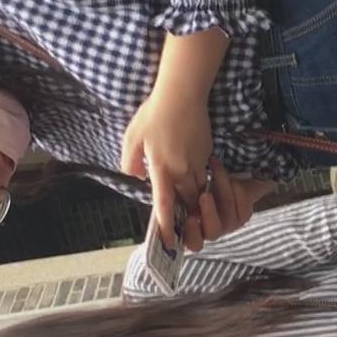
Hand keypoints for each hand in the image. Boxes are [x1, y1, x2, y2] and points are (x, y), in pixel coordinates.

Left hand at [120, 92, 214, 246]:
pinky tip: (188, 167)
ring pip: (197, 188)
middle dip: (185, 214)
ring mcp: (197, 161)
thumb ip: (130, 162)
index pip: (164, 205)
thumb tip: (136, 176)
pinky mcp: (206, 151)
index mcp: (162, 169)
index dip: (166, 226)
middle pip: (187, 201)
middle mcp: (182, 170)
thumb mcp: (132, 137)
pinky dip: (196, 176)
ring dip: (193, 197)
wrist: (183, 94)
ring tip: (188, 202)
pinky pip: (202, 171)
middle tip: (181, 223)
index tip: (169, 243)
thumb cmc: (154, 114)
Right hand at [182, 165, 274, 251]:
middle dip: (209, 213)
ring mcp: (230, 225)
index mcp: (194, 231)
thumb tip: (153, 191)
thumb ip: (174, 196)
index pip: (192, 243)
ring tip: (214, 167)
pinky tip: (230, 176)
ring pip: (228, 213)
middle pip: (213, 233)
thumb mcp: (184, 190)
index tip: (189, 219)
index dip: (191, 236)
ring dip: (221, 188)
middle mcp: (212, 231)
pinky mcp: (244, 215)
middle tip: (204, 195)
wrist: (229, 181)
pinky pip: (243, 205)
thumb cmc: (198, 186)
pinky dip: (236, 188)